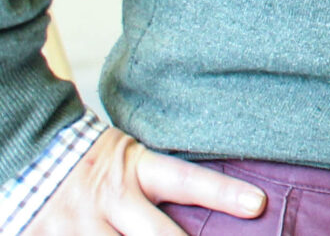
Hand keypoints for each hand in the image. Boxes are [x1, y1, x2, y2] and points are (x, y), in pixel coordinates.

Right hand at [30, 128, 263, 234]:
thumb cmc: (89, 160)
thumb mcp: (127, 158)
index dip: (222, 193)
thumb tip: (229, 199)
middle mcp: (108, 198)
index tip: (258, 204)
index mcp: (133, 170)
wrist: (27, 150)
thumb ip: (159, 181)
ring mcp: (76, 224)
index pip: (186, 181)